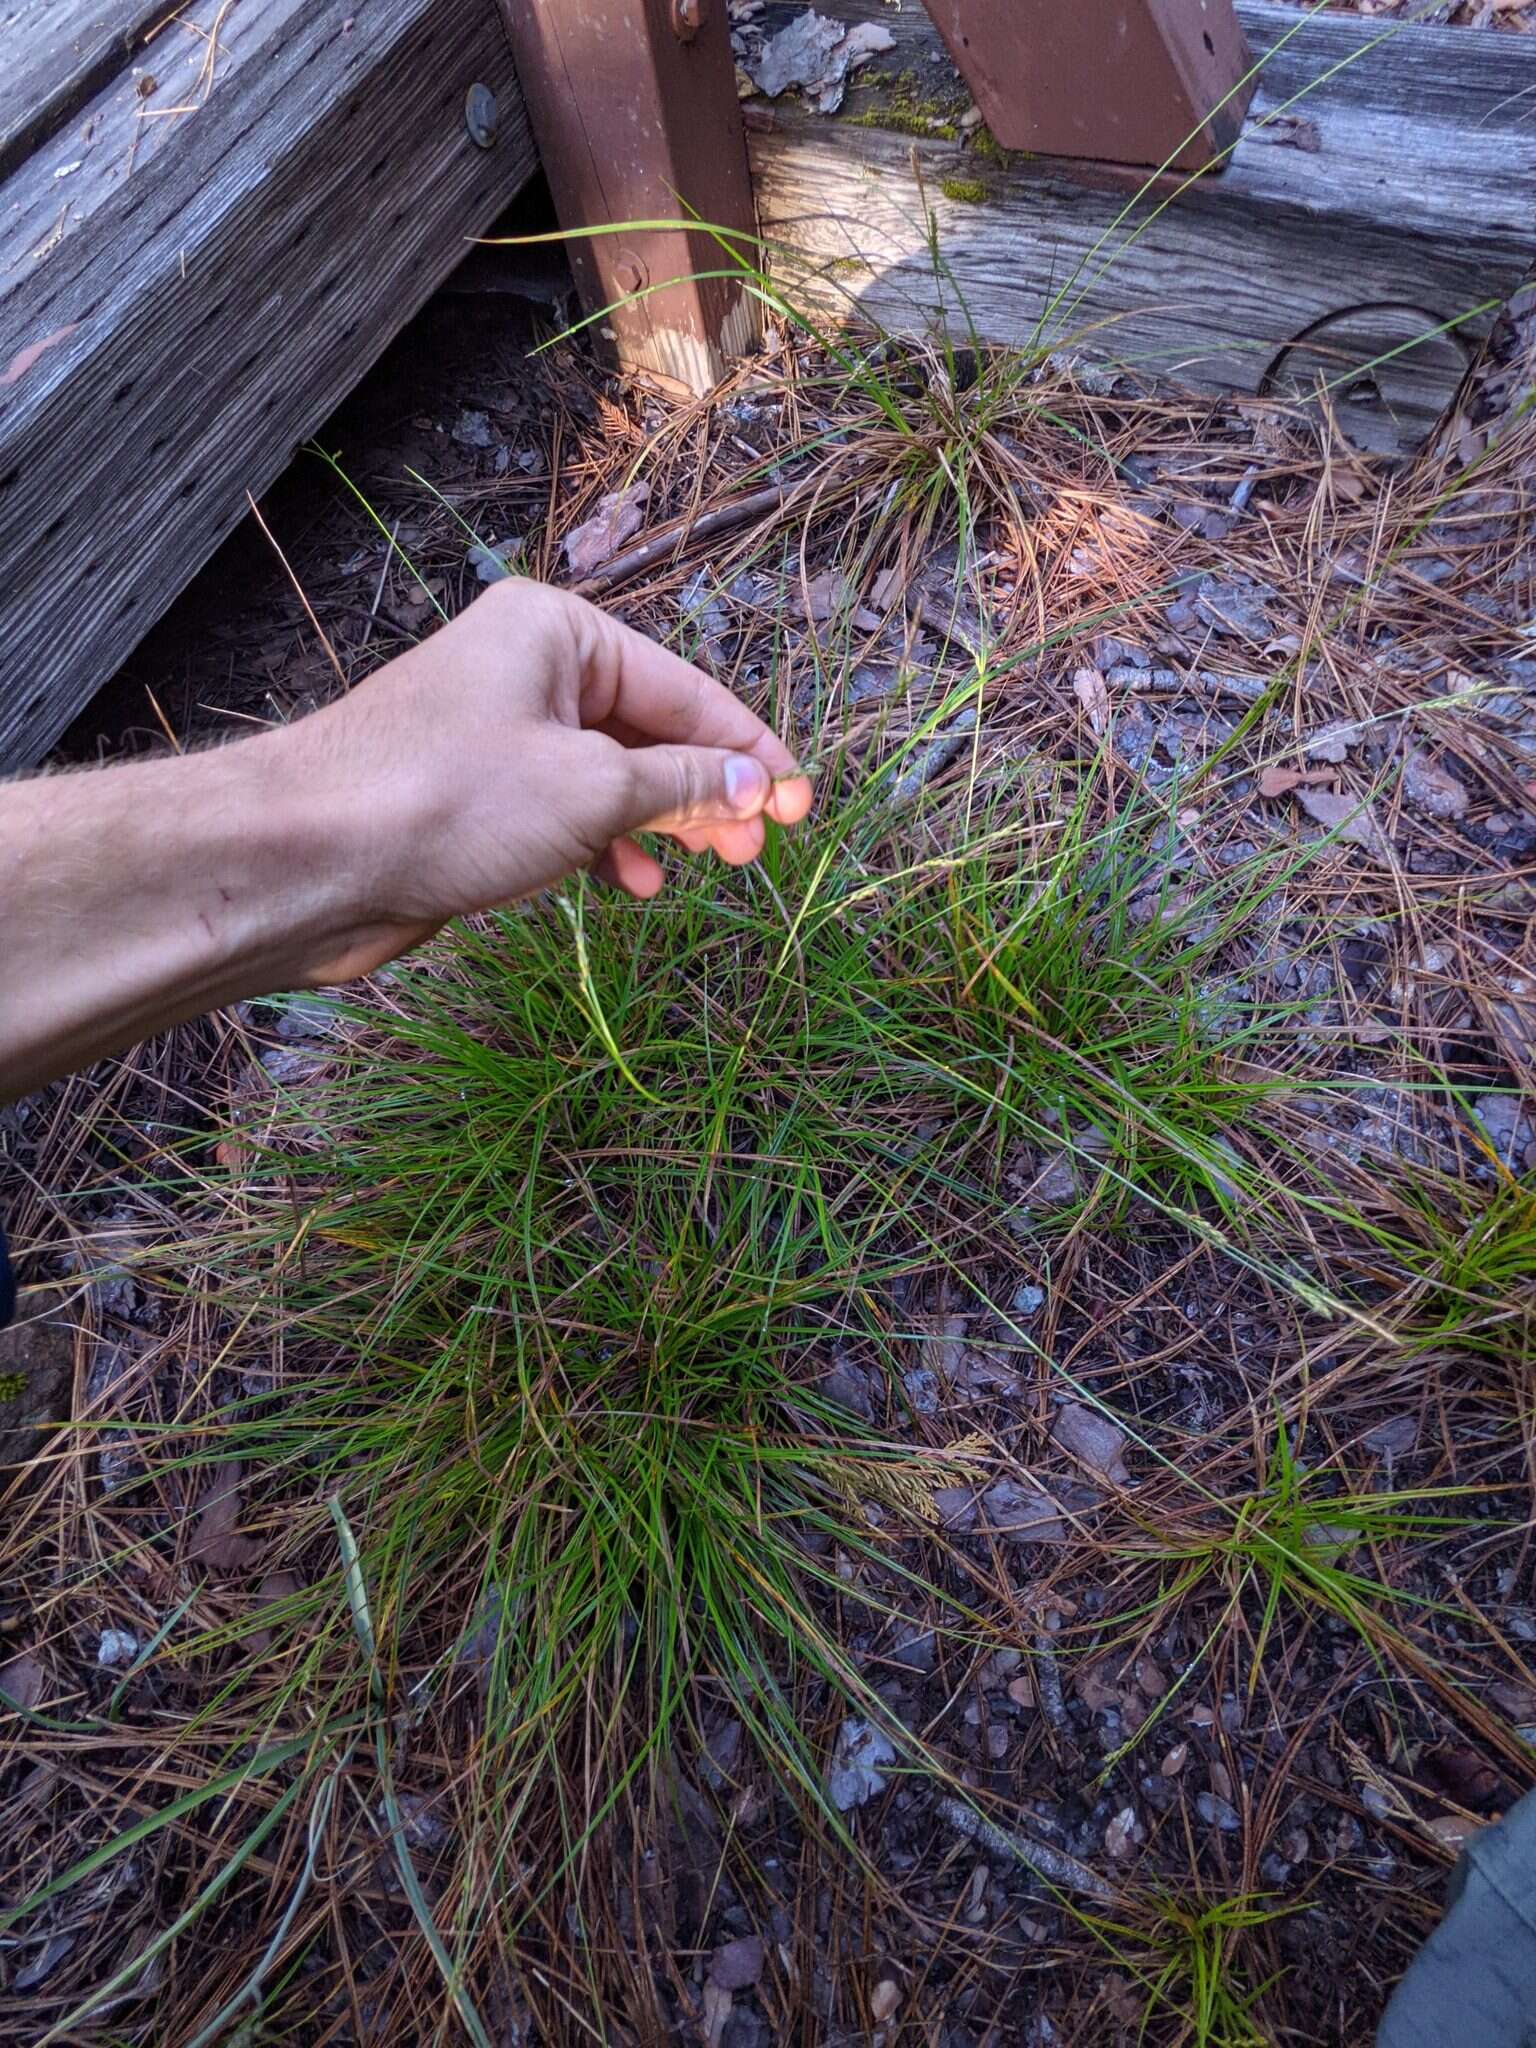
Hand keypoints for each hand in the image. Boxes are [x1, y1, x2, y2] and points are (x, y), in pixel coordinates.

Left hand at [284, 579, 813, 980]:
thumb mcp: (592, 789)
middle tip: (758, 851)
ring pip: (610, 776)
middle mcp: (528, 669)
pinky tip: (631, 884)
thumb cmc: (446, 800)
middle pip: (650, 729)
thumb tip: (753, 788)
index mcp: (557, 631)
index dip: (750, 752)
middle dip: (708, 792)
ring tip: (706, 870)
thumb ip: (682, 787)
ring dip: (662, 825)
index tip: (802, 805)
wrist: (310, 859)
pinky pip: (566, 811)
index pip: (684, 688)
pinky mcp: (475, 795)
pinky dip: (606, 845)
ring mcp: (499, 734)